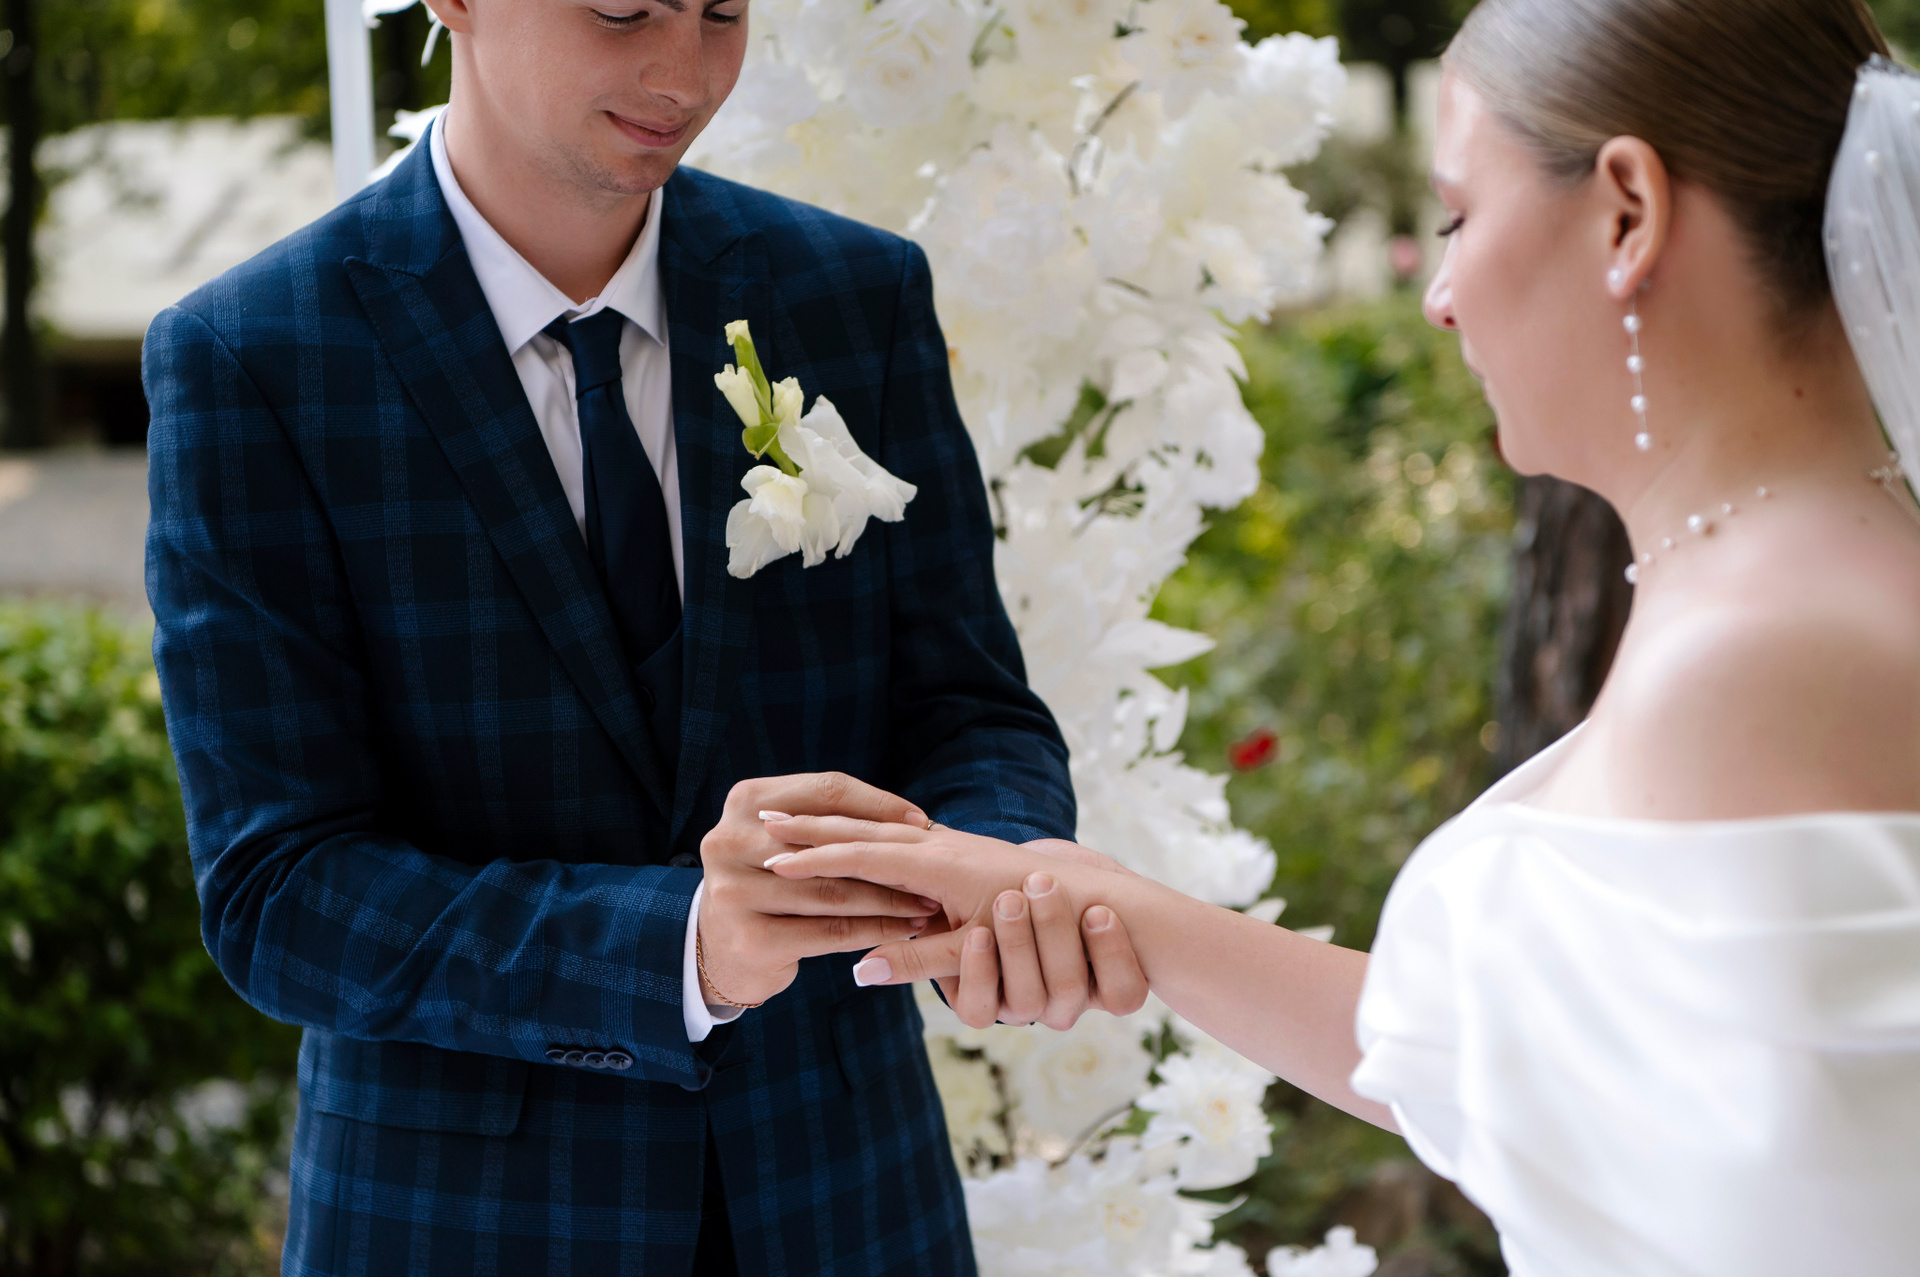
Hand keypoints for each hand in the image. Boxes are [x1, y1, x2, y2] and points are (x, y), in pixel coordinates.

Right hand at [696, 774, 942, 1007]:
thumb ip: (830, 822)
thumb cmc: (775, 881)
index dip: (879, 805)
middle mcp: (728, 840)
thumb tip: (913, 818)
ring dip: (889, 899)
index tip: (923, 821)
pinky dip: (874, 931)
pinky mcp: (749, 939)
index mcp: (746, 800)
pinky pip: (830, 931)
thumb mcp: (788, 838)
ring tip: (927, 904)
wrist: (720, 948)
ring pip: (833, 891)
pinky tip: (904, 932)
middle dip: (889, 857)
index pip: (827, 789)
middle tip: (936, 864)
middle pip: (831, 843)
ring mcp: (733, 892)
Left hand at [762, 819, 1146, 1028]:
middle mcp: (939, 849)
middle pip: (861, 828)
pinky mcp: (947, 873)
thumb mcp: (982, 931)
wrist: (1104, 907)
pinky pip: (879, 866)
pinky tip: (797, 864)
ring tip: (765, 837)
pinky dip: (835, 863)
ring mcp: (943, 855)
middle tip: (758, 811)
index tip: (783, 822)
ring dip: (812, 838)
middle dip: (809, 821)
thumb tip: (910, 948)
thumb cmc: (1052, 921)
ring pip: (862, 840)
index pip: (876, 838)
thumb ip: (946, 936)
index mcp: (943, 859)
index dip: (830, 830)